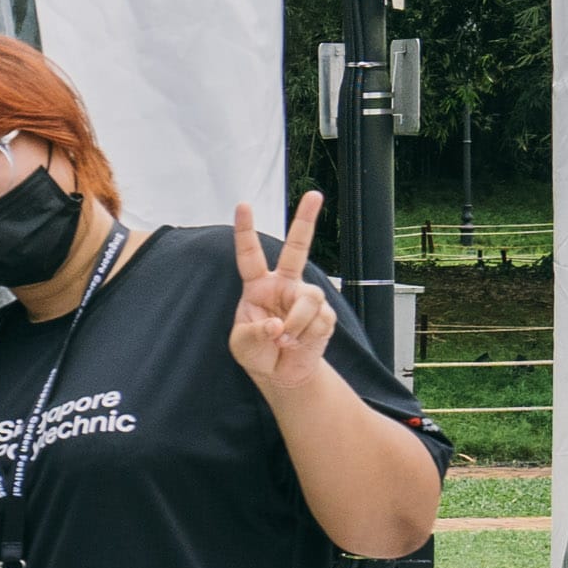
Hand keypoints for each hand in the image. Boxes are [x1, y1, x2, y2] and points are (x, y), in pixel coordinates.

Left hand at [230, 193, 337, 393]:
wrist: (282, 373)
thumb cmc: (256, 352)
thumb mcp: (242, 344)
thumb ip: (255, 333)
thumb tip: (278, 325)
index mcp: (258, 286)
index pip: (250, 255)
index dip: (246, 230)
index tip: (243, 205)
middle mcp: (284, 285)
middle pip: (297, 248)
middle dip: (306, 220)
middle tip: (315, 194)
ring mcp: (306, 297)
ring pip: (309, 298)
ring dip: (296, 324)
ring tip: (285, 340)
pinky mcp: (324, 314)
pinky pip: (318, 321)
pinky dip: (305, 337)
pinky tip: (297, 344)